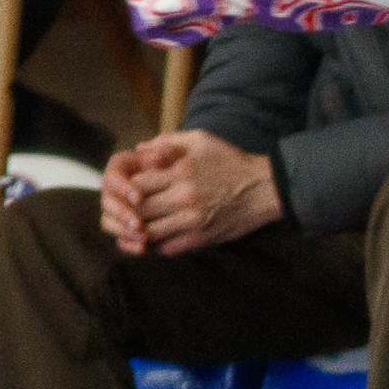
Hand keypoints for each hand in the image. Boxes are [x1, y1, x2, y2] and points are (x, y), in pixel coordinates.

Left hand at [98, 132, 280, 256]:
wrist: (263, 188)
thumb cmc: (230, 161)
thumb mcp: (200, 140)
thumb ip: (167, 141)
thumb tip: (139, 149)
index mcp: (180, 171)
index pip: (137, 184)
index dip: (126, 190)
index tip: (126, 191)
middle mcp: (184, 197)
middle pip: (139, 211)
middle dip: (128, 213)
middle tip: (125, 213)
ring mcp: (192, 220)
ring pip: (150, 233)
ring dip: (139, 233)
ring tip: (137, 228)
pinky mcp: (201, 238)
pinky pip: (168, 248)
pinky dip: (157, 246)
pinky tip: (156, 239)